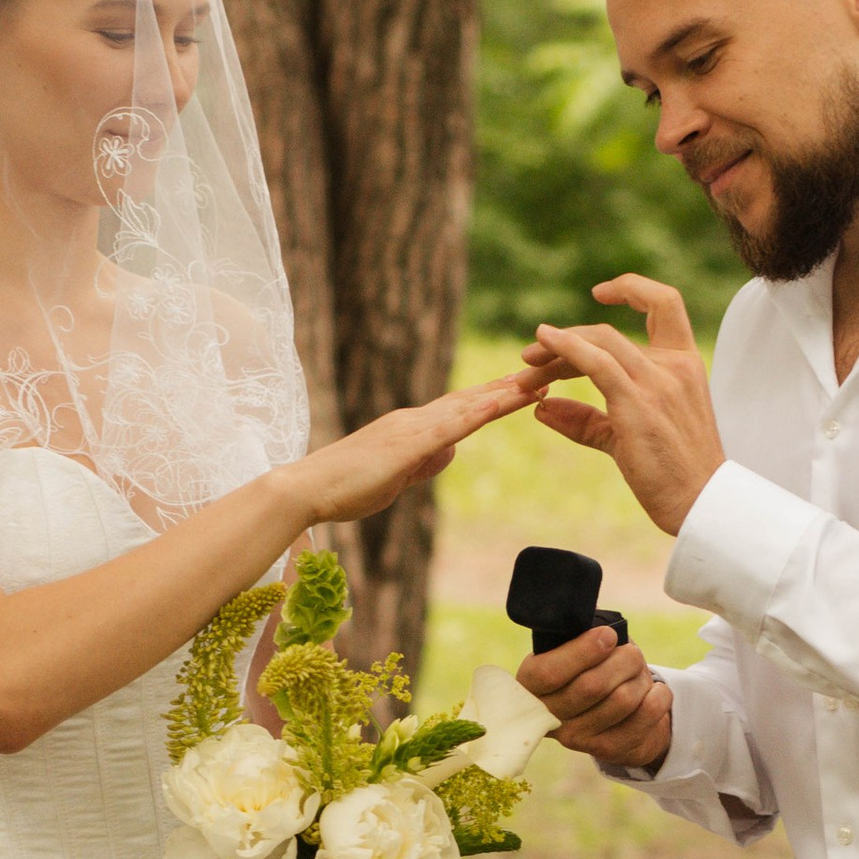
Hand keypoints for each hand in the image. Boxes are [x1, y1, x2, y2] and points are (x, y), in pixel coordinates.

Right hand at [299, 367, 542, 527]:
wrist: (307, 489)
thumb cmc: (345, 488)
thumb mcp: (397, 477)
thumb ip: (423, 462)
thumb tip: (449, 452)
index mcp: (414, 429)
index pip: (464, 410)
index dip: (498, 397)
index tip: (529, 386)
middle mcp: (416, 419)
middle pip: (473, 399)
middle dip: (513, 385)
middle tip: (551, 368)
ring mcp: (412, 428)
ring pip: (469, 406)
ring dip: (507, 392)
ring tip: (542, 378)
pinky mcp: (408, 443)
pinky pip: (453, 425)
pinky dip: (481, 412)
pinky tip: (505, 403)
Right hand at [518, 623, 672, 776]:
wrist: (607, 714)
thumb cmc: (589, 667)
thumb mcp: (575, 647)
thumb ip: (580, 636)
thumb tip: (605, 632)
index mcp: (531, 685)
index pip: (549, 673)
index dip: (582, 652)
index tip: (608, 635)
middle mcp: (548, 716)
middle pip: (592, 686)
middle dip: (623, 660)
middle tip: (631, 652)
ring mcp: (576, 738)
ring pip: (622, 700)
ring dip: (640, 677)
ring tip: (638, 672)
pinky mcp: (607, 750)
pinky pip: (645, 716)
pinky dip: (659, 696)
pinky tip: (654, 690)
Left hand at [519, 280, 724, 538]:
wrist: (701, 504)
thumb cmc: (673, 474)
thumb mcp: (630, 436)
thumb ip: (588, 421)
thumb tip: (543, 409)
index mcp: (684, 364)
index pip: (665, 303)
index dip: (632, 288)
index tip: (600, 292)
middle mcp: (674, 366)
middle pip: (608, 332)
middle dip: (565, 339)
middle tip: (530, 357)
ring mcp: (658, 382)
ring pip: (598, 343)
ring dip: (555, 351)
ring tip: (526, 368)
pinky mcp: (637, 404)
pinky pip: (596, 362)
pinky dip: (567, 347)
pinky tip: (544, 344)